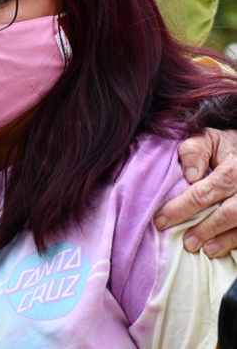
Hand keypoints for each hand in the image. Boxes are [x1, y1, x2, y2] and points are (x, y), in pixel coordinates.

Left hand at [155, 128, 236, 257]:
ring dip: (223, 239)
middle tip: (186, 242)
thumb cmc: (224, 148)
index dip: (182, 208)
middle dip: (205, 229)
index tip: (161, 220)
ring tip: (204, 250)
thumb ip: (194, 151)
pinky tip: (221, 249)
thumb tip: (189, 175)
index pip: (205, 192)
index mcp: (232, 169)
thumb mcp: (208, 140)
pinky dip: (235, 242)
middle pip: (227, 213)